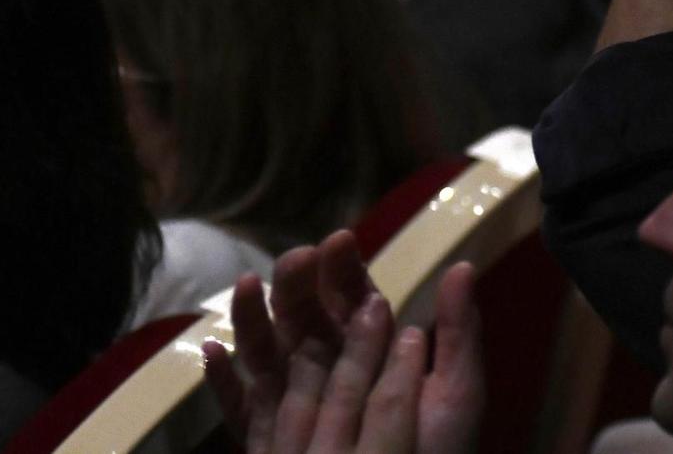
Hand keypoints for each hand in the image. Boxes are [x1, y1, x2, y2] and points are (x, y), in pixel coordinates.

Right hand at [205, 238, 483, 453]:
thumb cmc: (441, 453)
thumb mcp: (456, 393)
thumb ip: (459, 333)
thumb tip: (462, 266)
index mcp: (375, 351)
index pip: (354, 300)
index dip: (345, 269)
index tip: (340, 240)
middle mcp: (331, 370)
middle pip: (305, 318)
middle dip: (298, 283)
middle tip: (297, 258)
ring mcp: (298, 405)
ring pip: (268, 354)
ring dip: (253, 318)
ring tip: (246, 284)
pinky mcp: (272, 441)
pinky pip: (241, 410)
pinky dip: (223, 382)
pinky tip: (209, 352)